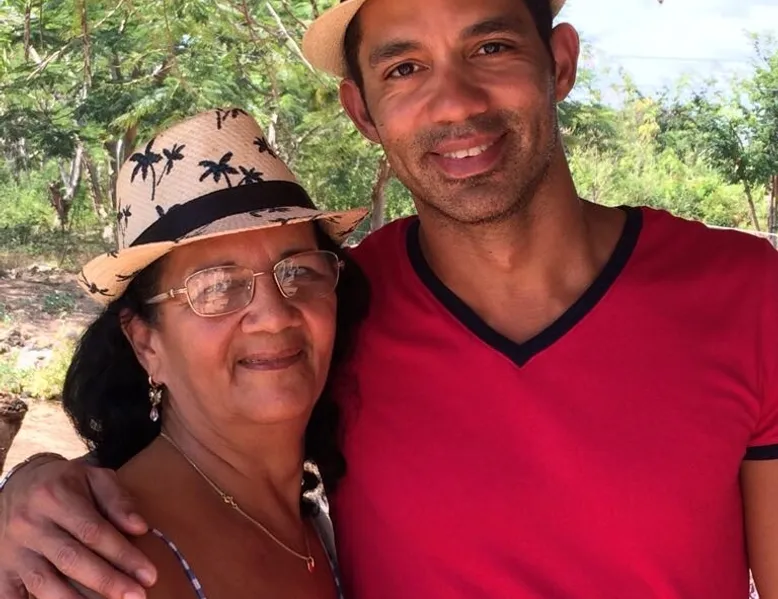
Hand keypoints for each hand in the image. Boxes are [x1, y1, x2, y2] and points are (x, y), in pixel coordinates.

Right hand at [0, 457, 156, 598]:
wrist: (18, 483)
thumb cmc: (66, 483)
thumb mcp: (95, 477)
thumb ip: (118, 500)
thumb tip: (140, 527)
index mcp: (56, 497)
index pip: (94, 532)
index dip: (123, 555)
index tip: (148, 574)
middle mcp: (30, 524)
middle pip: (71, 560)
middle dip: (107, 582)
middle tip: (136, 596)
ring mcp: (12, 550)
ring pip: (44, 583)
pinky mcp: (1, 568)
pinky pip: (11, 596)